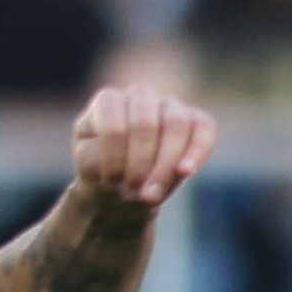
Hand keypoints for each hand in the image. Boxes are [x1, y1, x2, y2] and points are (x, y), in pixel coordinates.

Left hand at [69, 85, 215, 212]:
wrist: (122, 187)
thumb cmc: (102, 173)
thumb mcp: (87, 169)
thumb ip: (97, 159)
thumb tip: (124, 159)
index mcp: (109, 102)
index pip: (113, 119)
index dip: (113, 154)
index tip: (109, 181)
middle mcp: (140, 97)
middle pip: (145, 122)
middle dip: (140, 163)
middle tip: (132, 192)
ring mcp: (169, 106)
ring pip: (176, 124)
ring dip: (165, 164)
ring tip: (151, 195)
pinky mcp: (194, 121)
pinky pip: (204, 127)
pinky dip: (197, 150)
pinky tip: (186, 172)